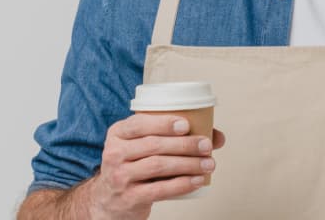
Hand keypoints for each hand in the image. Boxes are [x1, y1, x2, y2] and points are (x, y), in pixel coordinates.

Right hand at [89, 113, 225, 217]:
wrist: (108, 201)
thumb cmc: (132, 166)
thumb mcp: (140, 146)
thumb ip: (170, 136)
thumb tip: (216, 135)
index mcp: (117, 133)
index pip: (139, 123)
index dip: (164, 123)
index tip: (187, 124)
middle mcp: (114, 153)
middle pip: (154, 145)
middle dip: (185, 144)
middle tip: (206, 145)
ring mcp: (120, 177)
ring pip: (158, 166)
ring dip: (188, 164)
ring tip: (209, 163)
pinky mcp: (130, 198)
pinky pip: (160, 189)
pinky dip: (182, 184)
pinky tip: (198, 180)